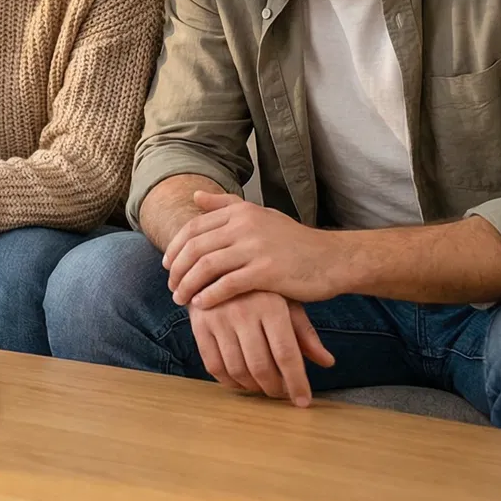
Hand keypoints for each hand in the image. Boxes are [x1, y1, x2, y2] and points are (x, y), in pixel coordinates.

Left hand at [164, 191, 343, 307]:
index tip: (168, 265)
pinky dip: (210, 296)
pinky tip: (202, 305)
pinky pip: (227, 285)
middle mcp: (245, 225)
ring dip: (188, 285)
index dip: (175, 247)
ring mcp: (256, 248)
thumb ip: (227, 205)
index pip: (193, 227)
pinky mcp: (267, 271)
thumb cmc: (294, 241)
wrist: (332, 259)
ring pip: (207, 266)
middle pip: (195, 247)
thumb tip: (196, 195)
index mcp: (240, 211)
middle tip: (172, 287)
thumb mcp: (261, 215)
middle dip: (178, 269)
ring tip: (181, 299)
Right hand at [188, 291, 335, 405]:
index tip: (303, 402)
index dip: (297, 383)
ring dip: (252, 388)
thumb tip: (327, 362)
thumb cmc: (260, 286)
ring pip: (236, 369)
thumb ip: (305, 333)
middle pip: (260, 366)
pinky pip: (213, 365)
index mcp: (271, 306)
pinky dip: (229, 381)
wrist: (218, 263)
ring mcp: (218, 319)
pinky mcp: (199, 325)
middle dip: (275, 389)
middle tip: (283, 395)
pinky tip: (241, 382)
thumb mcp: (286, 301)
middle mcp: (243, 312)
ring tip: (264, 389)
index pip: (286, 354)